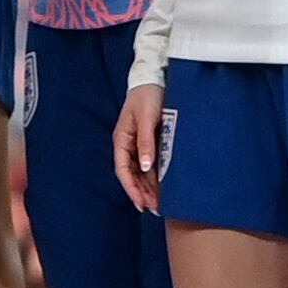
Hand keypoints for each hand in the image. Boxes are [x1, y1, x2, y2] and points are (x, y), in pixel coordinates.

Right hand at [113, 81, 168, 209]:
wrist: (156, 79)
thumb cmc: (148, 96)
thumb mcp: (147, 118)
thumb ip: (146, 142)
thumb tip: (145, 166)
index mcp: (122, 139)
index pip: (123, 170)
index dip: (131, 188)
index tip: (141, 204)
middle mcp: (129, 145)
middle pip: (132, 175)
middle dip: (142, 193)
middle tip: (155, 209)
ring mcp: (140, 145)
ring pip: (142, 173)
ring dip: (149, 188)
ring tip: (160, 204)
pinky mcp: (151, 143)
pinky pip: (152, 165)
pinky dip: (157, 178)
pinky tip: (165, 188)